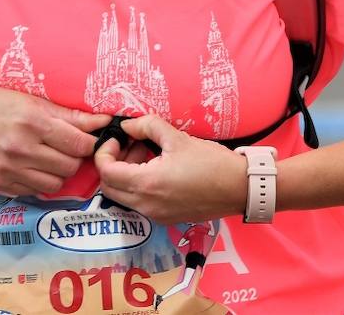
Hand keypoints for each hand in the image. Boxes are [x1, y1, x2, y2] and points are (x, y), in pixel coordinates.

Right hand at [0, 87, 110, 196]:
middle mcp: (22, 148)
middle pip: (70, 166)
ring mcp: (10, 169)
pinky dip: (39, 182)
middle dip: (73, 158)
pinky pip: (34, 191)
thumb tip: (103, 121)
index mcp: (33, 123)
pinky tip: (32, 167)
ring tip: (50, 159)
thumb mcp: (33, 101)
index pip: (79, 144)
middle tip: (66, 148)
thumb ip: (69, 115)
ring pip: (55, 184)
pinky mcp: (0, 183)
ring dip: (58, 173)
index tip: (85, 140)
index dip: (88, 143)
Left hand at [94, 115, 246, 224]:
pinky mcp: (165, 218)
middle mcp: (146, 205)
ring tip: (146, 153)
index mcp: (147, 184)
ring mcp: (155, 215)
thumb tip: (127, 125)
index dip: (104, 152)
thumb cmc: (211, 162)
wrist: (239, 188)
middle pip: (108, 187)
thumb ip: (147, 126)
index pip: (106, 172)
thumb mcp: (177, 138)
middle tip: (130, 145)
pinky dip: (138, 186)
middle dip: (112, 164)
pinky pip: (138, 203)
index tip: (117, 138)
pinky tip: (158, 168)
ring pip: (122, 197)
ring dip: (125, 175)